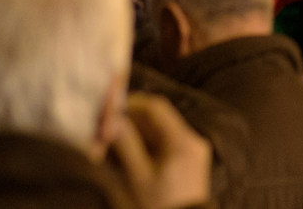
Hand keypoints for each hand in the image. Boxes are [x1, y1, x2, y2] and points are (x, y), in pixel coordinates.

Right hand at [108, 92, 211, 208]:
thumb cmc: (160, 206)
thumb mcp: (139, 177)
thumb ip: (126, 145)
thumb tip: (112, 120)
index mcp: (183, 141)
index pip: (156, 107)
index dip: (132, 104)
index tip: (111, 109)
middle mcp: (192, 140)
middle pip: (159, 119)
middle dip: (133, 120)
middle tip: (109, 126)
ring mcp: (193, 151)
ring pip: (161, 131)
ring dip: (138, 132)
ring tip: (115, 140)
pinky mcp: (190, 162)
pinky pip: (166, 144)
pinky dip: (148, 144)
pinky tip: (130, 152)